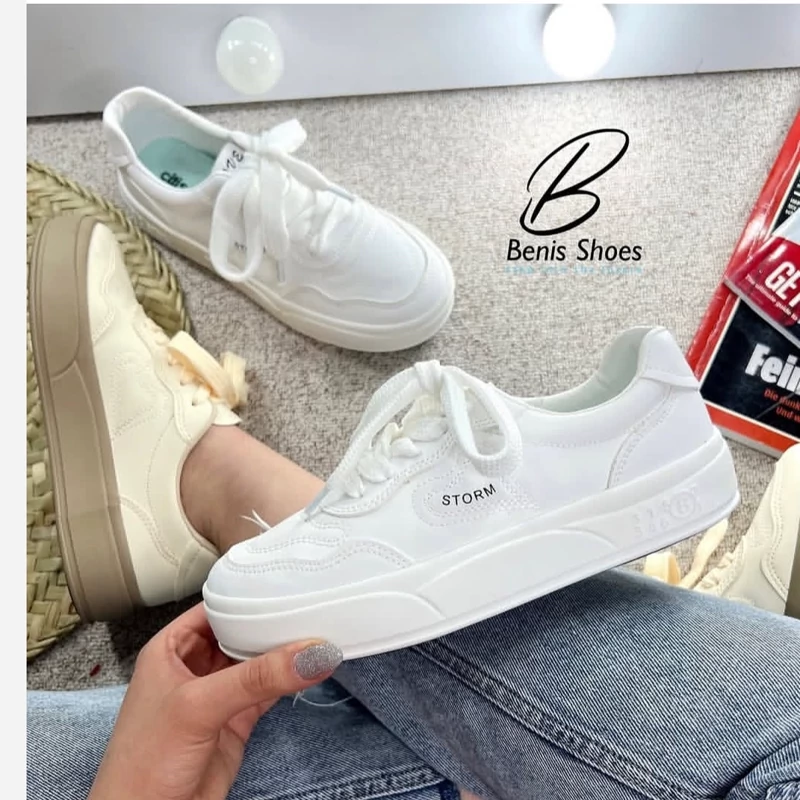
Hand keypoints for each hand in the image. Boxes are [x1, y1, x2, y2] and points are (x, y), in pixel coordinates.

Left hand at [88, 603, 341, 799]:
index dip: (246, 595)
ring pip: (257, 662)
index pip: (214, 607)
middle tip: (311, 604)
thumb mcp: (198, 706)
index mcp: (170, 648)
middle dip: (271, 621)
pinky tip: (313, 667)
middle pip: (240, 632)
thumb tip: (312, 653)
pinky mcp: (237, 722)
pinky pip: (269, 691)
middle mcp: (194, 666)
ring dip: (284, 651)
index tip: (285, 582)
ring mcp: (217, 695)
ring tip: (321, 629)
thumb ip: (256, 678)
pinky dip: (290, 680)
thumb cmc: (144, 763)